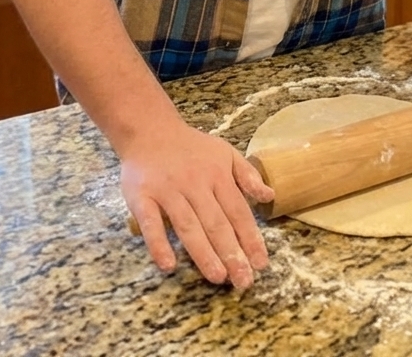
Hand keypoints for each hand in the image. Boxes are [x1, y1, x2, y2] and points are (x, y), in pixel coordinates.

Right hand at [121, 119, 274, 288]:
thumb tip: (270, 195)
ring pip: (188, 226)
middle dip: (231, 253)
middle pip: (216, 222)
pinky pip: (150, 223)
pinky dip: (159, 244)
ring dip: (203, 253)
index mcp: (217, 175)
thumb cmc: (191, 147)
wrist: (149, 130)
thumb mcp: (225, 152)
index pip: (238, 211)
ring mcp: (168, 191)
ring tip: (218, 277)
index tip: (261, 264)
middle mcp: (195, 184)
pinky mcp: (142, 197)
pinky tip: (168, 264)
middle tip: (243, 281)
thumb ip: (247, 175)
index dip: (250, 238)